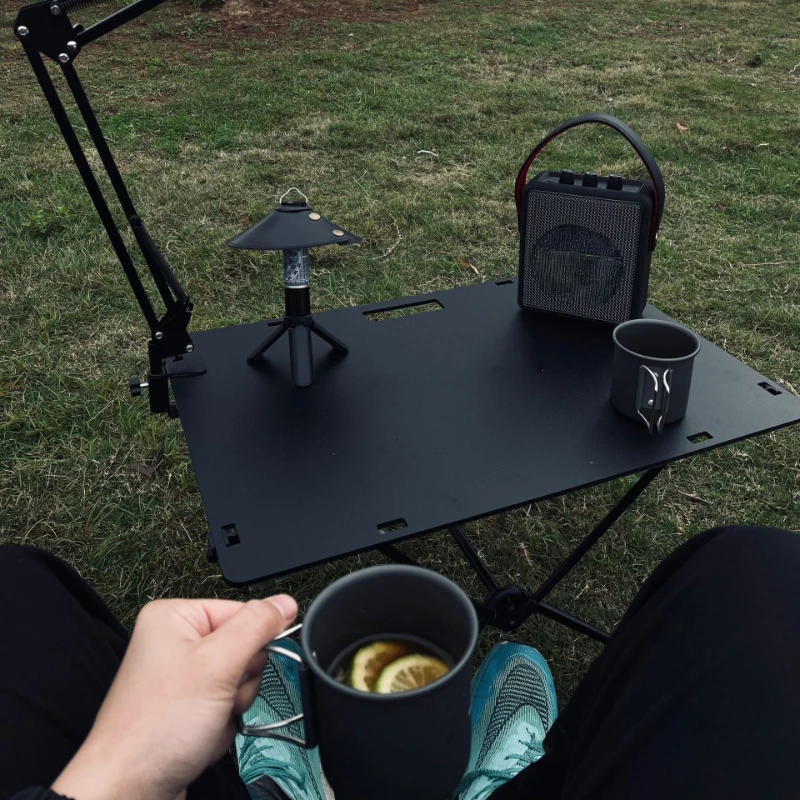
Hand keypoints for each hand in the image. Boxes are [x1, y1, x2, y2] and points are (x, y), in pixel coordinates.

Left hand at [52, 594, 297, 799]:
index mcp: (175, 617)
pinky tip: (202, 735)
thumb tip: (285, 602)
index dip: (253, 643)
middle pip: (244, 646)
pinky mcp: (187, 706)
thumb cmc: (157, 728)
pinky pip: (228, 704)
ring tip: (207, 720)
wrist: (128, 792)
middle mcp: (176, 641)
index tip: (239, 668)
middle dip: (240, 680)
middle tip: (218, 698)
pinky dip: (222, 723)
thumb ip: (257, 627)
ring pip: (240, 679)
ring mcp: (182, 676)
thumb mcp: (217, 664)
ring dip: (233, 705)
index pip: (243, 612)